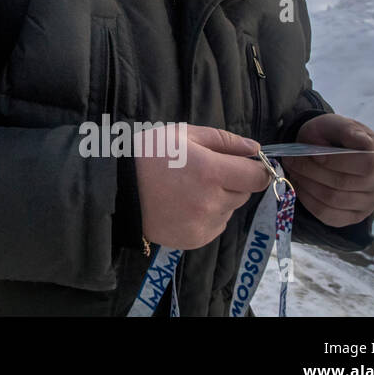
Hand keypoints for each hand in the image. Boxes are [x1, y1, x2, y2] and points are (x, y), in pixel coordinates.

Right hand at [135, 125, 269, 249]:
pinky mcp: (195, 240)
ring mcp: (203, 224)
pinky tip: (184, 206)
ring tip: (190, 190)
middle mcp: (211, 201)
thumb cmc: (149, 155)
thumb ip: (223, 141)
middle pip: (244, 193)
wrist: (116, 188)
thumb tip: (256, 149)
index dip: (254, 169)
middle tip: (204, 174)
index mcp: (211, 171)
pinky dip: (207, 217)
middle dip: (232, 182)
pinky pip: (215, 226)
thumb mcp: (183, 134)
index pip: (257, 177)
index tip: (244, 165)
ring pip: (229, 210)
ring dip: (219, 200)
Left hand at [281, 114, 373, 226]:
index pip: (367, 164)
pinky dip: (308, 200)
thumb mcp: (335, 123)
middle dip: (311, 170)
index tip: (314, 153)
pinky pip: (328, 215)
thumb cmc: (332, 135)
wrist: (328, 150)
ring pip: (333, 200)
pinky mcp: (354, 216)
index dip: (337, 160)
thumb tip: (358, 139)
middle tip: (291, 160)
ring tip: (294, 170)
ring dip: (306, 184)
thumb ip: (345, 129)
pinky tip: (300, 185)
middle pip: (344, 183)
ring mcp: (370, 202)